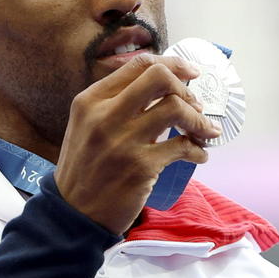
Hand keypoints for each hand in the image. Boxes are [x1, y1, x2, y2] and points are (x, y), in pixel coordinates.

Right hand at [52, 54, 219, 233]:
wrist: (73, 213)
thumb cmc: (85, 168)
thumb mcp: (87, 126)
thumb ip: (116, 104)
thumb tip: (164, 86)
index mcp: (91, 100)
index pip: (139, 65)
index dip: (172, 64)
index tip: (192, 73)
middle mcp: (105, 115)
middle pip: (159, 78)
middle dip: (186, 88)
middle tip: (196, 105)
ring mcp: (123, 140)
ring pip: (176, 109)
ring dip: (199, 120)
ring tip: (205, 131)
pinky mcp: (141, 166)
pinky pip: (183, 146)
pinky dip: (198, 149)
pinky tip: (199, 155)